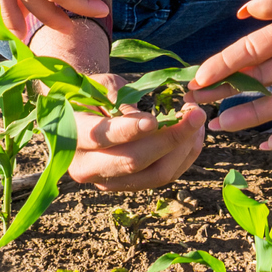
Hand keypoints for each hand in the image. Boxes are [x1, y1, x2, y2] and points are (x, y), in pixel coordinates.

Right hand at [68, 74, 206, 191]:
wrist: (80, 118)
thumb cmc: (92, 93)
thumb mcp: (101, 85)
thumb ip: (121, 99)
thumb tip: (146, 120)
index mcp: (73, 135)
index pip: (102, 138)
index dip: (130, 131)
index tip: (155, 119)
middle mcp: (87, 167)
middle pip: (133, 161)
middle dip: (170, 139)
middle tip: (196, 113)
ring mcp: (109, 182)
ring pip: (154, 175)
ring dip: (183, 149)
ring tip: (198, 121)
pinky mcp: (129, 186)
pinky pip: (162, 178)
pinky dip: (184, 158)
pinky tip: (195, 136)